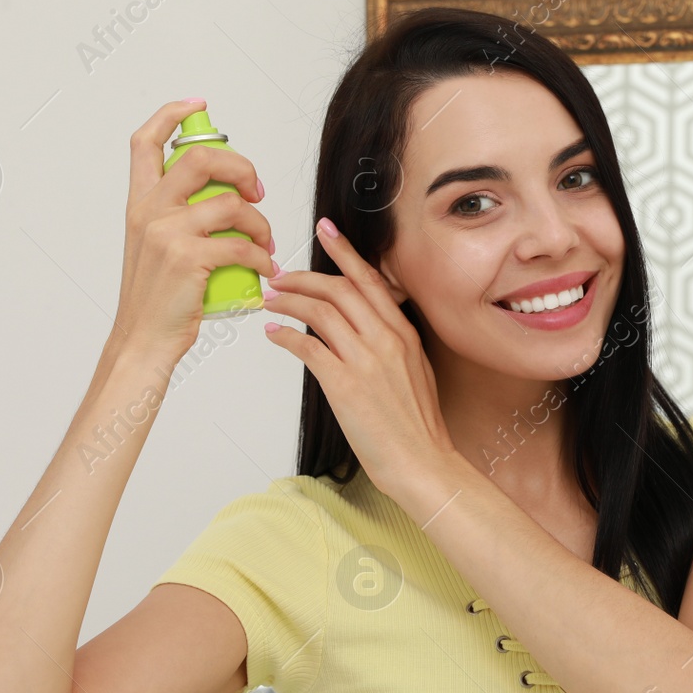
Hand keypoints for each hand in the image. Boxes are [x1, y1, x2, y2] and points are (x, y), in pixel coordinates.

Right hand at [111, 99, 274, 363]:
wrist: (143, 341)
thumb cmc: (158, 300)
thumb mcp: (154, 248)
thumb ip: (178, 218)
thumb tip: (224, 200)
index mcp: (139, 204)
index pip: (144, 143)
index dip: (171, 116)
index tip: (199, 106)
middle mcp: (148, 211)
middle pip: (200, 159)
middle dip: (241, 167)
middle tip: (257, 192)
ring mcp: (167, 233)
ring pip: (231, 204)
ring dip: (261, 223)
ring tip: (266, 244)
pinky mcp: (188, 259)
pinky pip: (241, 246)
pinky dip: (261, 258)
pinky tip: (265, 269)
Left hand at [261, 217, 455, 501]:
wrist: (421, 461)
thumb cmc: (416, 426)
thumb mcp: (414, 371)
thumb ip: (391, 345)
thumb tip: (363, 330)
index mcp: (404, 334)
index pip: (370, 280)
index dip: (344, 252)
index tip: (325, 230)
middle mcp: (386, 340)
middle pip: (339, 289)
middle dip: (304, 277)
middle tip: (280, 276)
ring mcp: (365, 361)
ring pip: (320, 312)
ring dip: (289, 301)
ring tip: (271, 301)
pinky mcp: (345, 385)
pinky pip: (308, 347)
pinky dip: (286, 336)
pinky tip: (275, 335)